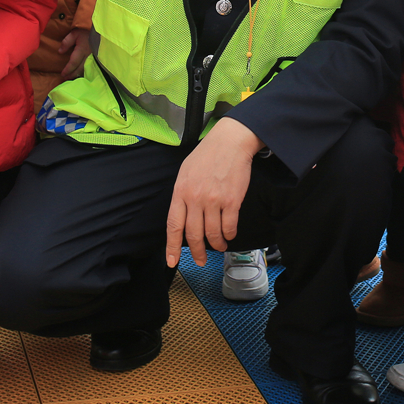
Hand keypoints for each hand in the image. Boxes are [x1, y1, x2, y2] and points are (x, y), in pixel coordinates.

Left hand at [58, 27, 92, 76]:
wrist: (100, 29)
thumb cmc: (86, 30)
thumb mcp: (74, 33)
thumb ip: (66, 42)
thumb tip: (60, 52)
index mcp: (82, 50)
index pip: (73, 63)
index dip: (68, 69)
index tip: (62, 74)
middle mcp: (88, 56)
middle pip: (79, 68)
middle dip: (72, 74)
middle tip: (65, 78)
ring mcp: (94, 57)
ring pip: (85, 69)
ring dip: (78, 74)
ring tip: (71, 77)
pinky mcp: (97, 57)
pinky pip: (91, 67)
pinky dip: (85, 72)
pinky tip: (81, 73)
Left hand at [165, 118, 262, 267]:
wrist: (230, 142)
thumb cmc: (208, 154)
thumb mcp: (186, 172)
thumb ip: (182, 194)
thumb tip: (183, 216)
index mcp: (181, 191)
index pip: (173, 225)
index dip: (172, 247)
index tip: (172, 261)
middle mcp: (195, 198)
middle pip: (194, 235)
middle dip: (197, 252)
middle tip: (200, 260)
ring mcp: (214, 200)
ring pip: (213, 233)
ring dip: (216, 244)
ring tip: (219, 246)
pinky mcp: (232, 200)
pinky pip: (229, 226)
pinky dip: (229, 235)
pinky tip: (229, 235)